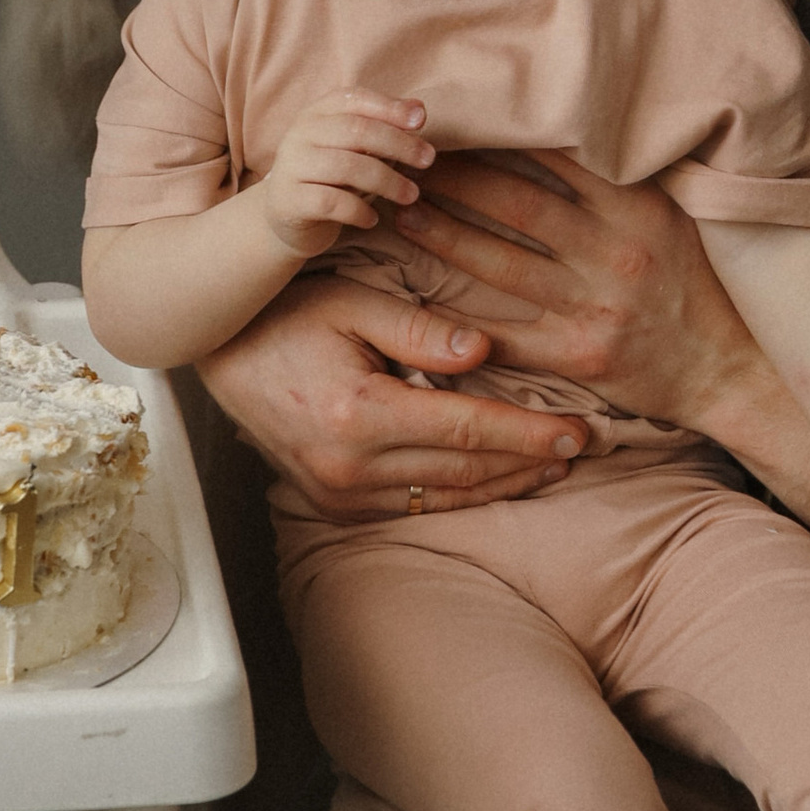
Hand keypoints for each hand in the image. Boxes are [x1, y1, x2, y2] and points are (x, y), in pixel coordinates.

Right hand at [199, 275, 586, 521]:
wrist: (222, 359)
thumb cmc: (288, 316)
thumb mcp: (352, 303)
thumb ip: (419, 330)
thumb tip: (484, 353)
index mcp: (359, 414)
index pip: (467, 429)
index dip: (529, 431)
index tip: (579, 429)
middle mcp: (350, 468)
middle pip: (466, 470)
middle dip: (531, 460)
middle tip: (587, 447)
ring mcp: (340, 494)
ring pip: (447, 496)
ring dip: (506, 483)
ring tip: (555, 466)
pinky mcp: (336, 506)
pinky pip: (417, 506)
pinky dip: (464, 495)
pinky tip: (498, 479)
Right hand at [258, 93, 433, 259]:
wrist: (286, 219)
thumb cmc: (329, 177)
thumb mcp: (353, 149)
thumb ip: (382, 127)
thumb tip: (419, 108)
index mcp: (316, 113)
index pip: (355, 98)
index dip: (389, 107)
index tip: (421, 121)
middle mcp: (300, 133)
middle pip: (357, 130)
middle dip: (398, 144)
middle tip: (427, 160)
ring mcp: (291, 166)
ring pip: (347, 167)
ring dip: (387, 181)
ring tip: (410, 195)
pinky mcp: (289, 200)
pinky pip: (332, 203)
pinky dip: (359, 211)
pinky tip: (373, 219)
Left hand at [388, 148, 759, 429]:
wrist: (730, 369)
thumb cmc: (696, 285)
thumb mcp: (674, 217)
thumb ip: (622, 180)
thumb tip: (566, 127)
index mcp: (639, 209)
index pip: (557, 156)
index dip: (500, 134)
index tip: (457, 116)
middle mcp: (617, 252)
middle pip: (516, 203)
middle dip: (456, 178)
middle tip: (410, 158)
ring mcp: (596, 306)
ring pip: (500, 262)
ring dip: (444, 235)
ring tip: (404, 211)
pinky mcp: (580, 355)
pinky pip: (506, 333)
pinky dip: (459, 317)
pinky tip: (421, 299)